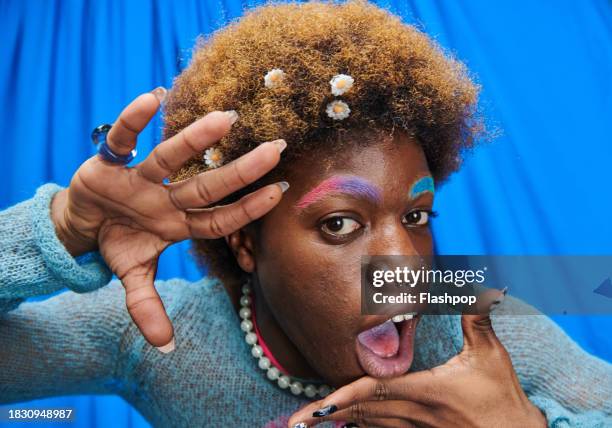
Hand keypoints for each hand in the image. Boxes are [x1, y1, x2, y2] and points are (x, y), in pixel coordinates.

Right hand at [51, 88, 286, 350]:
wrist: (84, 225)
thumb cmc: (120, 244)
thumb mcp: (132, 277)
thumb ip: (148, 308)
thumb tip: (166, 347)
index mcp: (178, 224)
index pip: (219, 218)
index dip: (247, 210)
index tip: (280, 193)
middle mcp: (166, 198)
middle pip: (207, 185)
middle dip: (241, 171)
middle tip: (277, 149)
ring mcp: (141, 179)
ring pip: (171, 157)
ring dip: (195, 140)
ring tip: (227, 118)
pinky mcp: (111, 163)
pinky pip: (123, 139)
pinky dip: (134, 121)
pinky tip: (154, 96)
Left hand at [288, 313, 546, 427]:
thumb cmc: (503, 399)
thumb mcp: (491, 357)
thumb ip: (477, 321)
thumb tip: (478, 288)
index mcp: (425, 392)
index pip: (375, 393)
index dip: (344, 398)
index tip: (318, 406)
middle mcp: (414, 414)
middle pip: (362, 413)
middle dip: (328, 415)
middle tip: (296, 422)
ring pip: (369, 425)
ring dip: (340, 421)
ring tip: (308, 422)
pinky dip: (362, 427)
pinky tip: (346, 424)